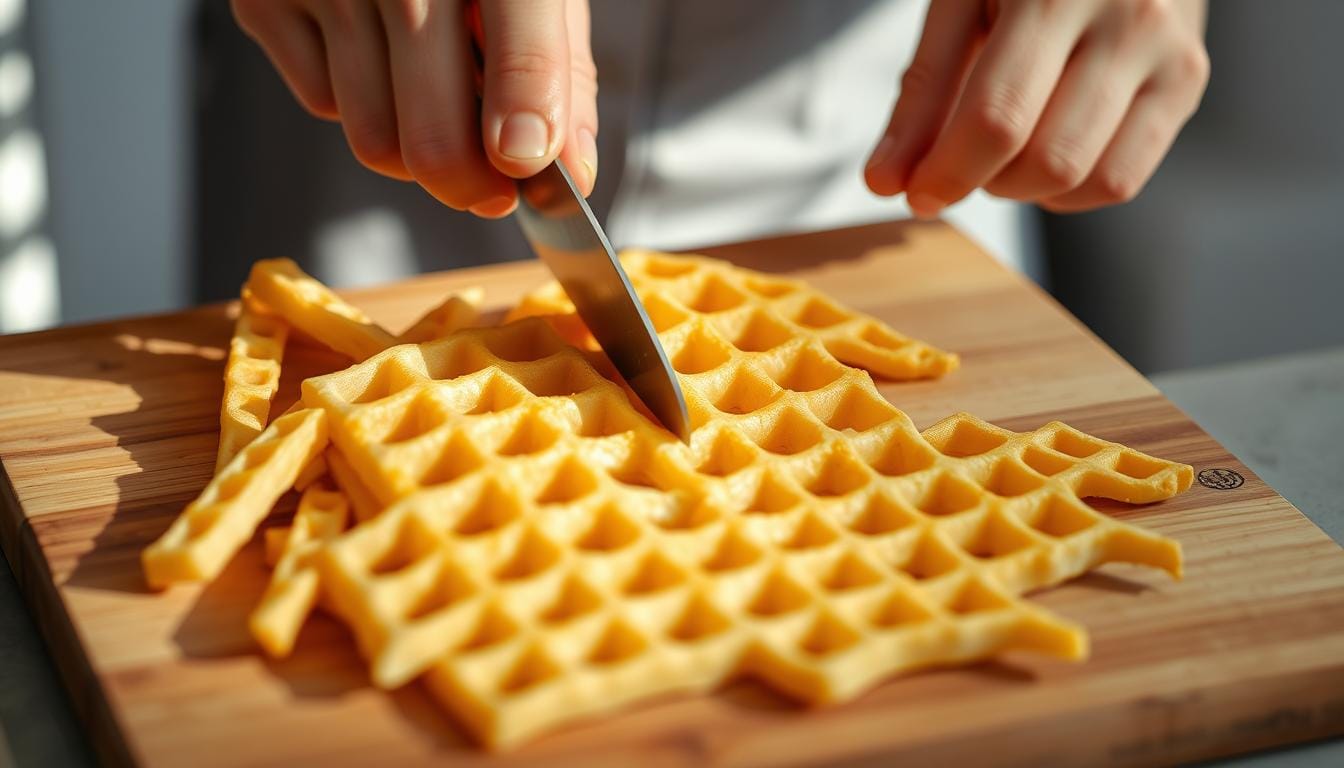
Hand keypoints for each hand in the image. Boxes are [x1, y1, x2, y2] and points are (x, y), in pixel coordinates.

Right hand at [232, 0, 598, 217]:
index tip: (527, 169)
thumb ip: (558, 74)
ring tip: (439, 106)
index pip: (521, 56)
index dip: (531, 134)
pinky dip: (361, 103)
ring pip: (375, 141)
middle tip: (492, 190)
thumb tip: (571, 171)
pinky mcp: (265, 0)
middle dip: (472, 186)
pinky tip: (381, 55)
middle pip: (433, 139)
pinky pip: (323, 103)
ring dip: (415, 154)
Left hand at [865, 0, 1208, 215]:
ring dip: (1022, 189)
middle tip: (958, 159)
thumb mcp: (960, 4)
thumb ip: (923, 92)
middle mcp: (1126, 17)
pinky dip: (1067, 192)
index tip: (914, 195)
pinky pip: (1121, 181)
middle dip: (984, 181)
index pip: (998, 117)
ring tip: (1002, 149)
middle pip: (1046, 158)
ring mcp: (1168, 51)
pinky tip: (1043, 155)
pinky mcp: (1187, 81)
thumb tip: (886, 183)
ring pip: (1085, 177)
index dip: (948, 172)